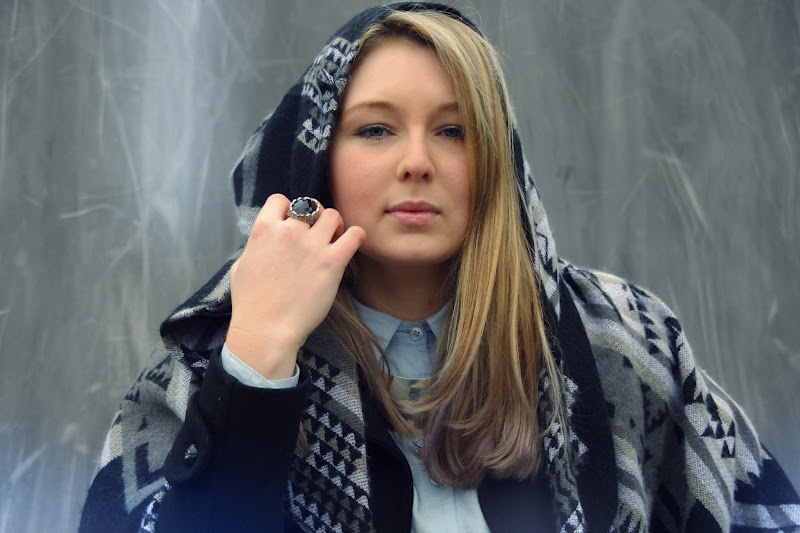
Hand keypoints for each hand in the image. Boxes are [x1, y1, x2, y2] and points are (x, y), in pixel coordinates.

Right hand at [226, 194, 364, 379]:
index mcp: (264, 230)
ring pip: (333, 215)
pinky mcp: (332, 262)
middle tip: (318, 234)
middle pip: (310, 205)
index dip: (288, 210)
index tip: (292, 224)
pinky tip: (350, 244)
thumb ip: (256, 246)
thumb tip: (265, 241)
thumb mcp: (241, 266)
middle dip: (315, 217)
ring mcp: (312, 245)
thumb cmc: (251, 304)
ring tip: (335, 239)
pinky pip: (355, 235)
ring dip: (335, 225)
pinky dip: (356, 236)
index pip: (281, 200)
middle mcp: (289, 231)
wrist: (266, 329)